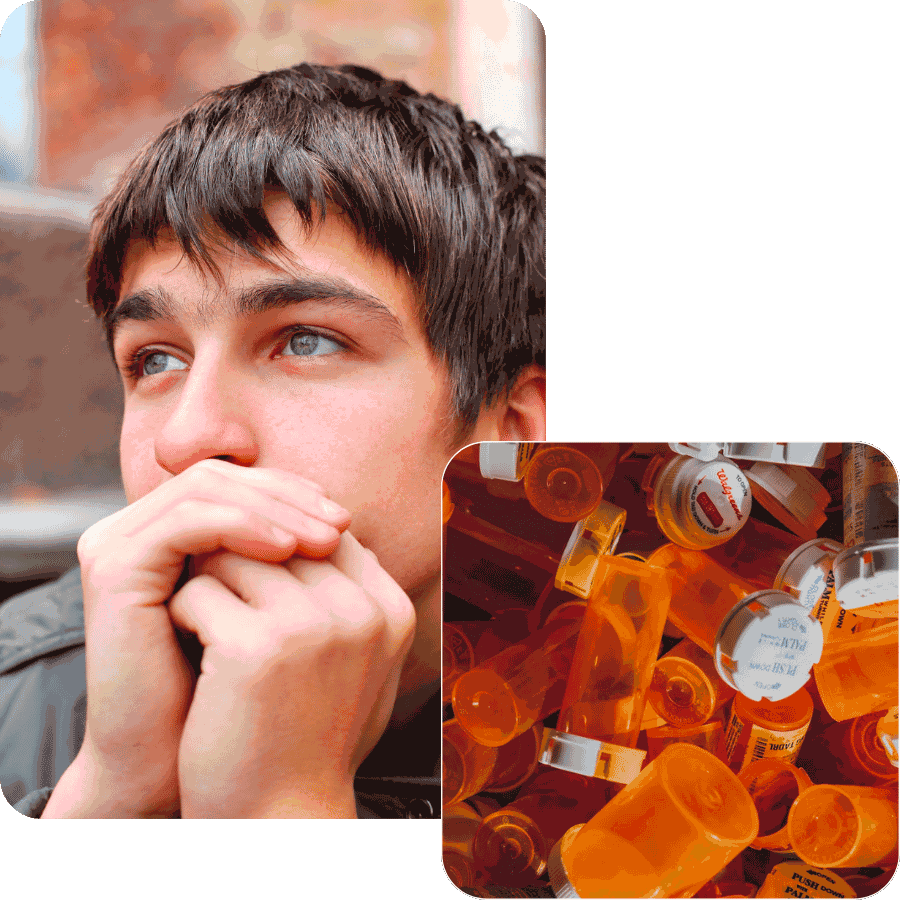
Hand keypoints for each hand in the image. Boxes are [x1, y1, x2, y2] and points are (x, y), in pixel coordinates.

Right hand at [66, 459, 348, 818]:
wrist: (171, 760)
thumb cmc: (228, 689)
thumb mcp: (267, 611)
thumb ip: (289, 562)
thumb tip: (347, 523)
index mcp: (171, 533)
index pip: (238, 483)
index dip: (293, 493)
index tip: (343, 521)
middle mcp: (138, 530)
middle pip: (225, 478)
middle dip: (289, 496)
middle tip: (341, 524)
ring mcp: (119, 544)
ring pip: (208, 489)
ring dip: (275, 507)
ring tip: (325, 540)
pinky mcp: (113, 568)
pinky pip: (187, 522)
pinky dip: (242, 526)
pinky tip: (286, 550)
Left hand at [166, 529, 415, 818]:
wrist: (282, 817)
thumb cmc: (311, 738)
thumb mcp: (358, 663)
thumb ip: (353, 597)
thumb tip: (333, 531)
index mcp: (390, 610)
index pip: (326, 532)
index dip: (279, 548)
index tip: (252, 579)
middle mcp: (361, 611)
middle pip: (279, 535)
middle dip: (242, 561)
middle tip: (220, 599)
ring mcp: (313, 626)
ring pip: (234, 553)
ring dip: (210, 584)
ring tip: (208, 627)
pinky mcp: (257, 646)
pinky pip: (198, 592)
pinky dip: (184, 616)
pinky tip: (194, 653)